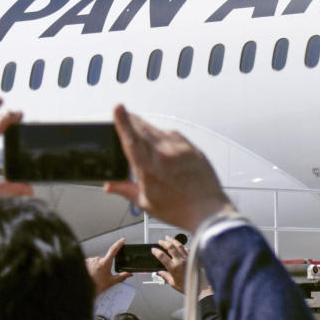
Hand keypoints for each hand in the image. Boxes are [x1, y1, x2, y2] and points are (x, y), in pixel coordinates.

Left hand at [86, 238, 131, 294]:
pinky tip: (90, 273)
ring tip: (95, 275)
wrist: (83, 290)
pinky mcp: (84, 262)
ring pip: (96, 261)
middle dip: (105, 265)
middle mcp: (96, 260)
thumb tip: (129, 274)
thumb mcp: (112, 281)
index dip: (119, 244)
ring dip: (97, 266)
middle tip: (103, 275)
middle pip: (104, 259)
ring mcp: (89, 260)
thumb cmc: (96, 286)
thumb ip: (122, 276)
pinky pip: (90, 262)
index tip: (122, 240)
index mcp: (105, 263)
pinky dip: (91, 267)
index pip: (113, 250)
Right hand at [104, 106, 232, 232]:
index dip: (123, 122)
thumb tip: (109, 186)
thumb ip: (126, 190)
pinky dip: (164, 134)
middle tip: (125, 113)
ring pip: (159, 130)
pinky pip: (175, 135)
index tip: (118, 108)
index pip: (132, 140)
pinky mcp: (193, 149)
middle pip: (144, 130)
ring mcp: (181, 150)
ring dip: (147, 127)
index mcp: (149, 170)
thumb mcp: (147, 203)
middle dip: (133, 120)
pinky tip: (161, 139)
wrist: (209, 212)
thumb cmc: (180, 210)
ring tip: (140, 127)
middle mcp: (165, 156)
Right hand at [154, 236, 212, 297]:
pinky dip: (182, 246)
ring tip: (168, 238)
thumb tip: (160, 273)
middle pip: (170, 247)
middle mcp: (181, 261)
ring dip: (173, 241)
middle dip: (164, 243)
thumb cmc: (188, 286)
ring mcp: (187, 258)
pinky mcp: (193, 258)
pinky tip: (180, 245)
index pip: (162, 256)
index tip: (153, 249)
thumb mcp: (173, 283)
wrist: (200, 288)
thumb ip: (165, 276)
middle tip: (160, 241)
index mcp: (174, 268)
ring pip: (179, 246)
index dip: (156, 251)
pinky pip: (187, 249)